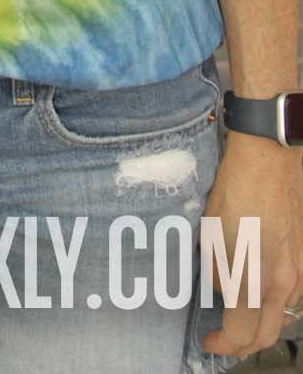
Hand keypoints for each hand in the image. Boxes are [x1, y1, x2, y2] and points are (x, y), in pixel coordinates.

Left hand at [201, 132, 302, 356]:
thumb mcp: (211, 231)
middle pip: (267, 335)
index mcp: (254, 280)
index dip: (223, 345)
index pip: (240, 335)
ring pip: (284, 315)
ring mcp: (300, 271)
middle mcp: (283, 284)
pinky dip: (277, 302)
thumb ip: (217, 269)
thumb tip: (221, 287)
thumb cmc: (236, 188)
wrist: (271, 156)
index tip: (209, 340)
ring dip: (263, 323)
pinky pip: (294, 294)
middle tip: (226, 339)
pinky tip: (263, 290)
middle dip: (244, 344)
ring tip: (242, 315)